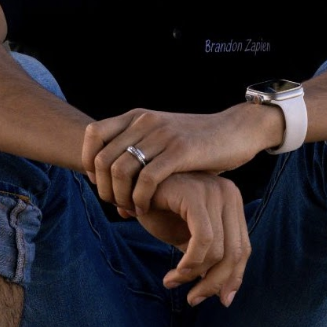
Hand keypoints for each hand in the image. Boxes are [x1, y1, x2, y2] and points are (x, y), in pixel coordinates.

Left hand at [82, 104, 282, 214]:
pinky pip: (146, 179)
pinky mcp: (181, 151)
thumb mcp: (163, 141)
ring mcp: (163, 135)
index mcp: (138, 117)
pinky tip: (146, 209)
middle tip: (116, 205)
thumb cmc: (199, 144)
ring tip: (130, 209)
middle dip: (103, 188)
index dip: (88, 162)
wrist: (237, 130)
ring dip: (119, 196)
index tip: (101, 184)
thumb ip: (139, 159)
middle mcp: (146, 121)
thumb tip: (113, 194)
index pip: (93, 134)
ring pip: (119, 170)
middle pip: (101, 158)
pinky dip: (139, 199)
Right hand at [131, 172, 250, 307]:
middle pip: (236, 252)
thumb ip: (208, 256)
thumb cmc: (158, 210)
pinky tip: (173, 274)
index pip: (243, 248)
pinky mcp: (195, 195)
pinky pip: (202, 240)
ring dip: (194, 276)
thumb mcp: (188, 236)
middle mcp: (228, 193)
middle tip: (193, 300)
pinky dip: (189, 264)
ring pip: (218, 251)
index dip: (234, 278)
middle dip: (215, 284)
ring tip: (172, 282)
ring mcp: (213, 191)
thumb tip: (225, 293)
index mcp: (231, 201)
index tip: (221, 301)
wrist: (128, 185)